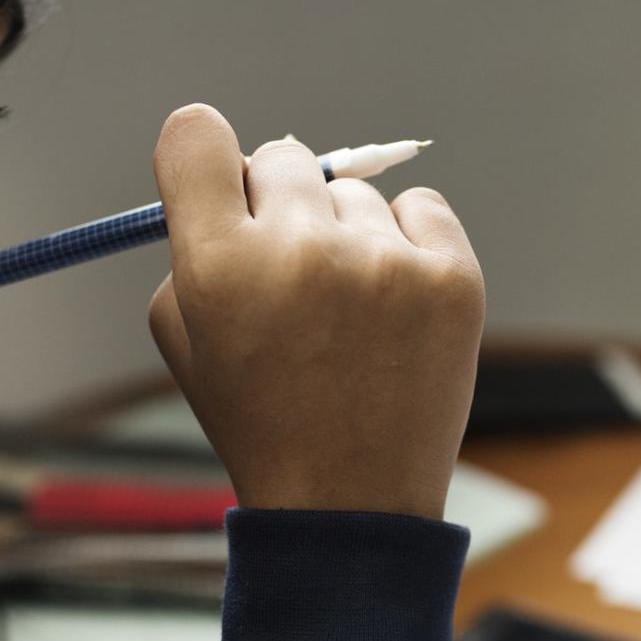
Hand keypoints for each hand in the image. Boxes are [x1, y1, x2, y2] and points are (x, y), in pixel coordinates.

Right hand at [145, 105, 484, 520]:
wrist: (350, 503)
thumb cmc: (259, 418)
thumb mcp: (189, 340)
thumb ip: (194, 246)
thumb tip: (235, 175)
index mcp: (219, 269)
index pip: (195, 137)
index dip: (200, 151)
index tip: (214, 175)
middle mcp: (301, 252)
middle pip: (279, 158)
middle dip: (275, 205)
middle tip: (287, 272)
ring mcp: (383, 263)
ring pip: (353, 194)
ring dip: (344, 236)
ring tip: (345, 317)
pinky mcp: (451, 277)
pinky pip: (420, 208)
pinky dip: (406, 243)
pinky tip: (391, 305)